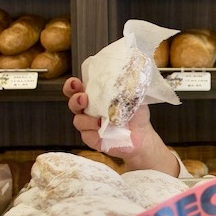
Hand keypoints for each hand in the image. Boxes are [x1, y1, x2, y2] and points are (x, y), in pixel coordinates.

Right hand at [63, 77, 179, 174]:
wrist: (142, 135)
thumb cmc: (136, 114)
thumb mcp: (134, 98)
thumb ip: (126, 88)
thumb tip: (127, 77)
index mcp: (96, 96)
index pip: (78, 88)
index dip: (73, 85)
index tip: (76, 82)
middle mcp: (90, 109)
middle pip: (73, 103)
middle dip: (75, 99)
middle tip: (83, 98)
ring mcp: (89, 124)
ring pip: (78, 120)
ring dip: (87, 119)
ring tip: (101, 120)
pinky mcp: (92, 138)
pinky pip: (86, 135)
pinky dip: (93, 131)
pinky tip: (102, 129)